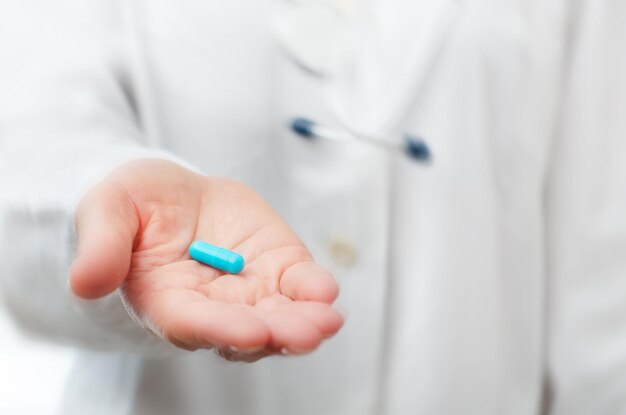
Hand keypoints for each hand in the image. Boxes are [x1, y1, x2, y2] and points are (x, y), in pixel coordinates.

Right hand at [69, 159, 341, 360]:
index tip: (248, 333)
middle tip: (306, 334)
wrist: (171, 194)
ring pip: (279, 316)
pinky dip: (313, 289)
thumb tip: (84, 282)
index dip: (220, 330)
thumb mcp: (108, 210)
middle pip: (246, 331)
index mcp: (167, 300)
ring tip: (326, 320)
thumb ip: (102, 244)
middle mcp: (212, 306)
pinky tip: (326, 292)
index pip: (193, 324)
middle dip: (276, 334)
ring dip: (304, 322)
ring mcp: (249, 290)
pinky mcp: (275, 266)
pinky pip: (297, 284)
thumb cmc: (134, 205)